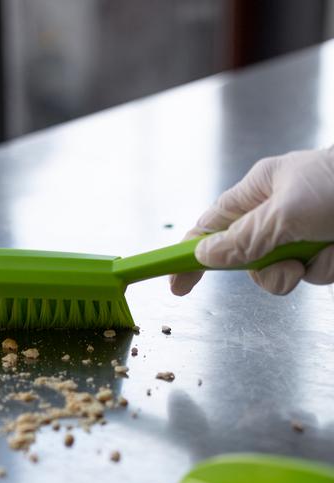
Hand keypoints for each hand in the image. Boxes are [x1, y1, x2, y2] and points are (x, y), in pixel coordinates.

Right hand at [170, 147, 333, 296]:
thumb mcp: (284, 213)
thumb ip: (242, 239)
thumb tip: (205, 255)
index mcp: (259, 190)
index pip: (210, 227)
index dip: (189, 254)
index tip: (174, 282)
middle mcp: (278, 212)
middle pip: (244, 259)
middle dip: (262, 269)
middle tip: (281, 261)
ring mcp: (302, 233)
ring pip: (278, 274)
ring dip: (298, 271)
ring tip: (321, 248)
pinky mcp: (325, 250)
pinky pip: (311, 274)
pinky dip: (325, 267)